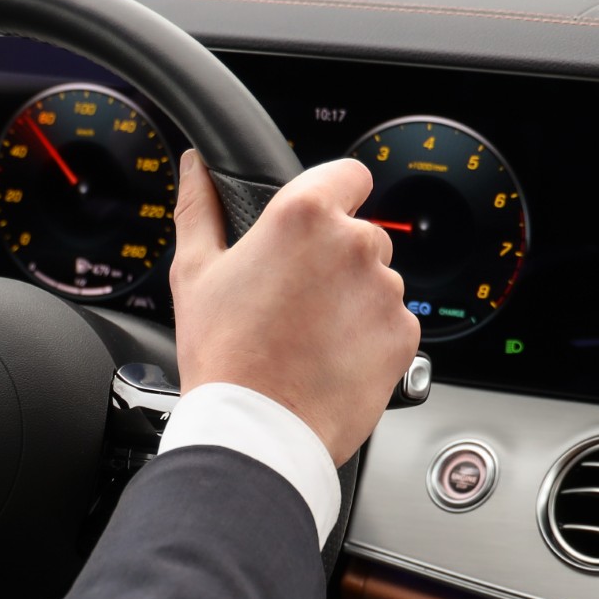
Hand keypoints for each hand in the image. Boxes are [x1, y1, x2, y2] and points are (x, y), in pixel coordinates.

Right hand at [169, 151, 418, 464]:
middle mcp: (354, 245)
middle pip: (361, 233)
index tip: (319, 221)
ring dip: (354, 300)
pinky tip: (332, 357)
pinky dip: (370, 336)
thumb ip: (198, 208)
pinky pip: (392, 322)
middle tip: (296, 299)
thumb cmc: (223, 354)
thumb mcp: (195, 273)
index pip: (349, 174)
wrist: (257, 430)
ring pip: (378, 281)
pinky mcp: (403, 334)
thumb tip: (196, 168)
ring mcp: (385, 290)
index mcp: (304, 217)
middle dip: (336, 259)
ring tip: (311, 336)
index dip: (335, 194)